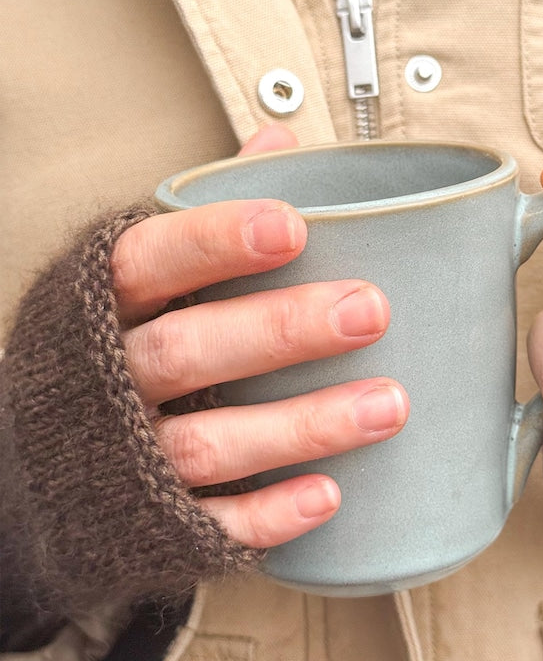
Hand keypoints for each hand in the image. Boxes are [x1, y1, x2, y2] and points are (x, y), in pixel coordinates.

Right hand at [111, 124, 408, 547]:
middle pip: (187, 352)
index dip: (214, 242)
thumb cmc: (107, 342)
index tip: (292, 227)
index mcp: (99, 302)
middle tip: (371, 310)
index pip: (146, 260)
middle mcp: (104, 378)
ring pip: (208, 443)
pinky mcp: (148, 522)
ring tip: (388, 405)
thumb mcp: (136, 269)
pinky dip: (265, 514)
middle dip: (281, 331)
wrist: (35, 463)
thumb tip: (280, 135)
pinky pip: (207, 525)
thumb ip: (205, 205)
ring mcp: (123, 456)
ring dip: (302, 426)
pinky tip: (328, 496)